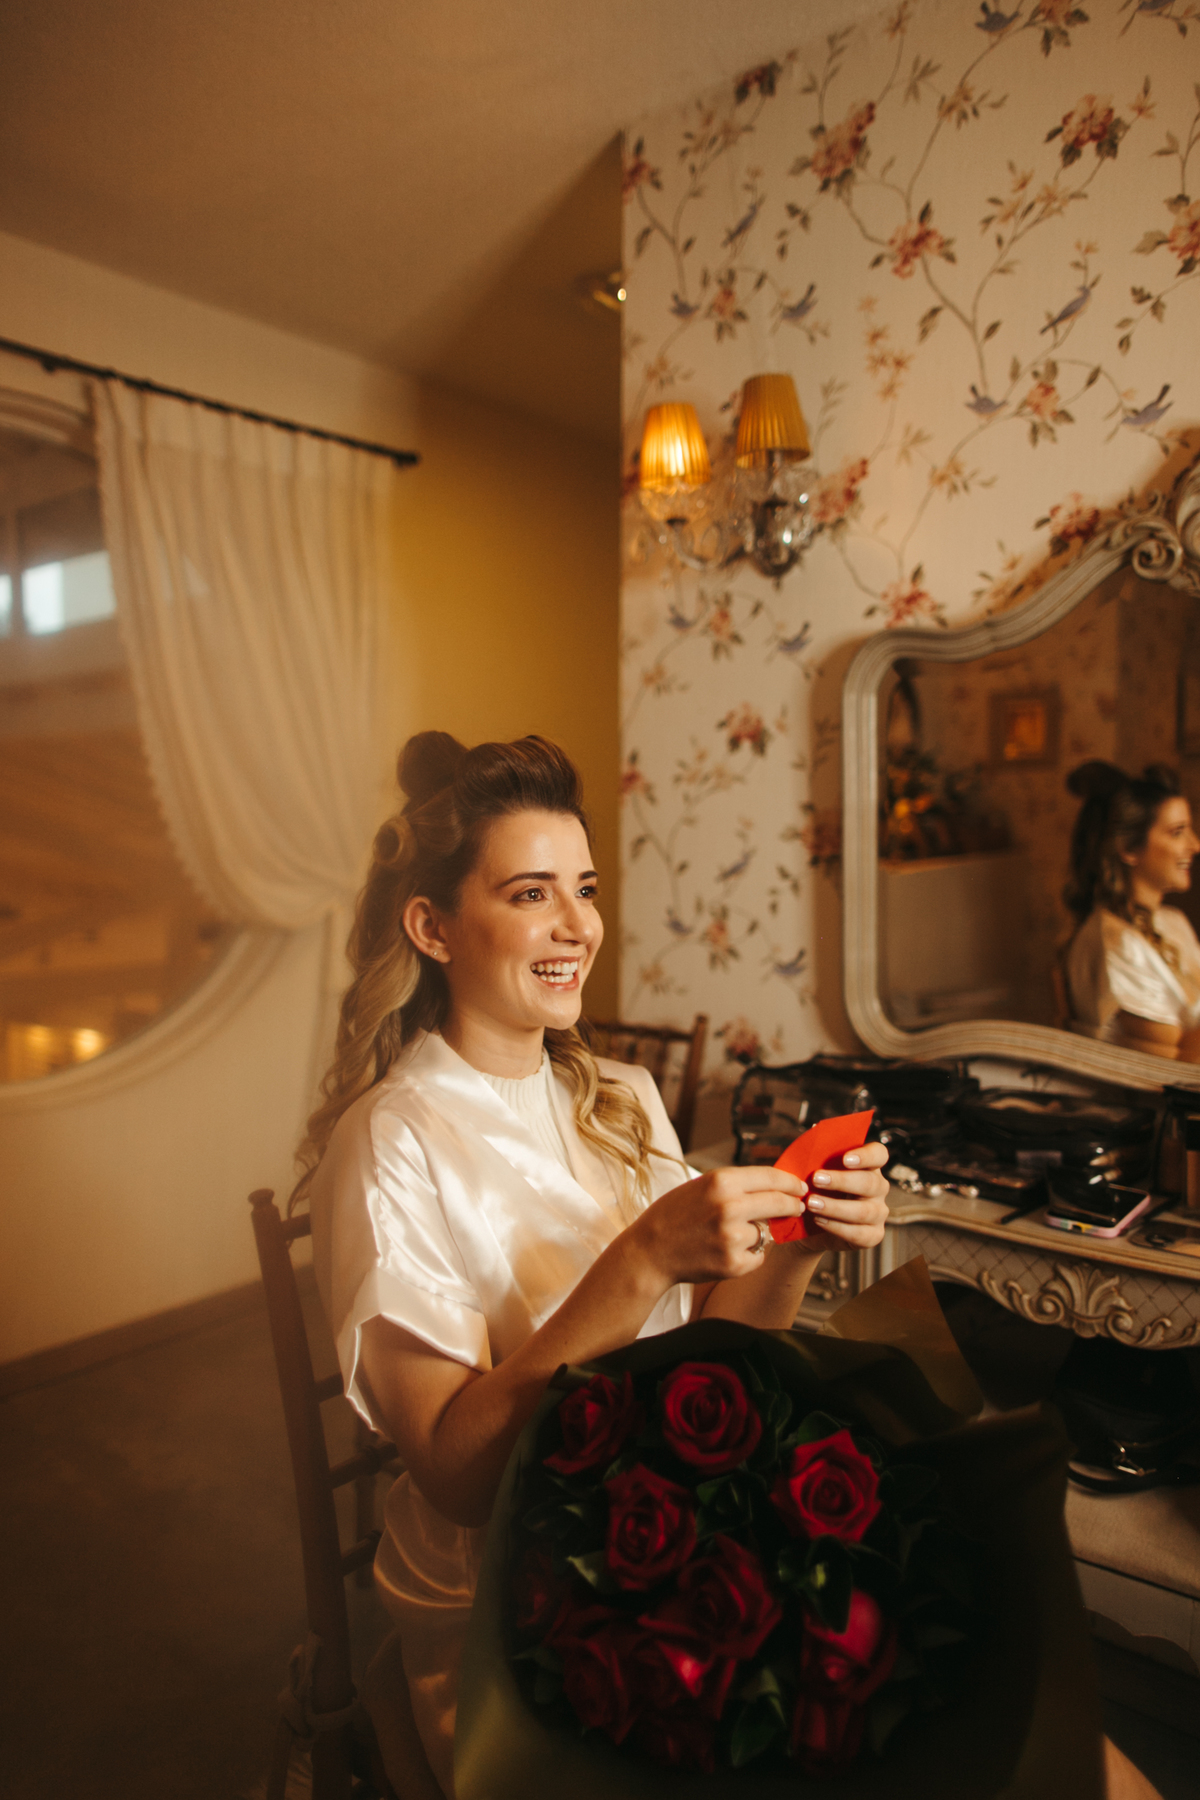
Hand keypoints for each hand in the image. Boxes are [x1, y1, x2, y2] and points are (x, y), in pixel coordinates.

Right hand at [632, 1165, 807, 1286]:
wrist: (651, 1251)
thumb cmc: (674, 1215)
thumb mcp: (702, 1185)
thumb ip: (737, 1185)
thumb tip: (776, 1186)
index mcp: (721, 1181)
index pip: (771, 1177)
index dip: (790, 1182)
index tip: (800, 1186)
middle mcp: (730, 1207)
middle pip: (779, 1203)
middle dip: (792, 1205)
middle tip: (797, 1206)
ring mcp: (733, 1237)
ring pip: (766, 1231)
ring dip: (757, 1233)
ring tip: (727, 1235)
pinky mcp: (734, 1264)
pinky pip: (757, 1255)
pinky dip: (748, 1255)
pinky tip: (723, 1251)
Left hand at [800, 1140, 890, 1256]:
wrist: (809, 1224)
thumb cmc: (814, 1190)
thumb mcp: (813, 1171)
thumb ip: (817, 1157)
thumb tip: (809, 1140)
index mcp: (868, 1166)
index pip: (879, 1154)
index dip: (866, 1155)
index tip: (845, 1159)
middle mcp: (878, 1188)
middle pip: (870, 1182)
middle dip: (842, 1181)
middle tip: (816, 1179)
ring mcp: (879, 1212)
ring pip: (864, 1210)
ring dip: (836, 1207)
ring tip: (812, 1203)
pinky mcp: (873, 1234)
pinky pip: (860, 1233)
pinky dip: (837, 1227)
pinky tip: (819, 1220)